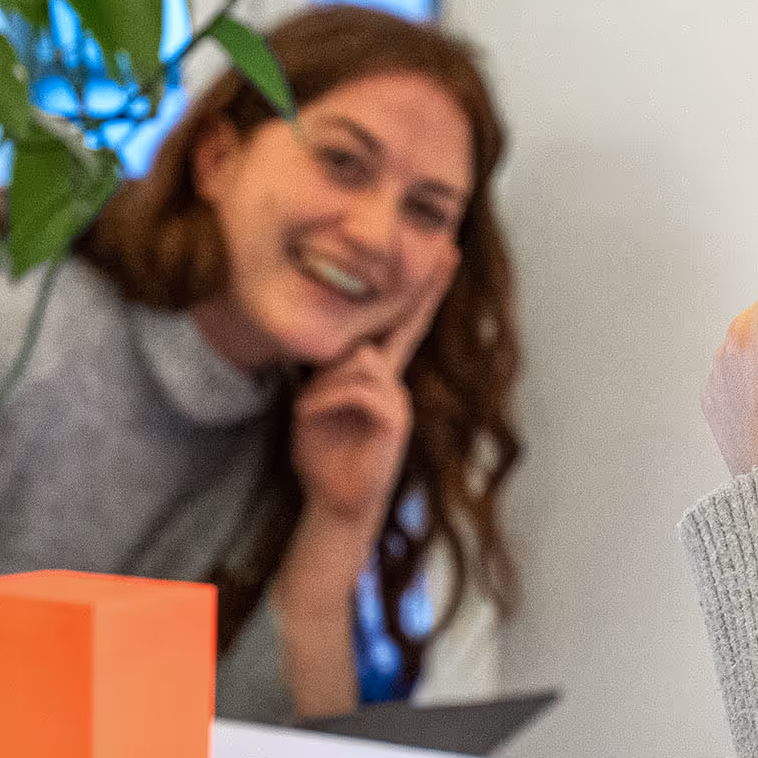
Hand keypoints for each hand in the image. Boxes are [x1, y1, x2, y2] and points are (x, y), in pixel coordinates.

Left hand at [289, 256, 456, 526]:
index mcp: (376, 377)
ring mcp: (398, 400)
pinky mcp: (395, 419)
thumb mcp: (316, 405)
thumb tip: (345, 351)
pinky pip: (356, 389)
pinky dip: (324, 401)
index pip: (399, 326)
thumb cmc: (324, 456)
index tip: (445, 256)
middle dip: (421, 293)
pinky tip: (310, 419)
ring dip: (323, 384)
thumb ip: (330, 374)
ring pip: (358, 361)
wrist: (336, 504)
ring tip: (309, 412)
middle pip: (391, 330)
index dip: (422, 292)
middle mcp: (393, 383)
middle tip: (448, 252)